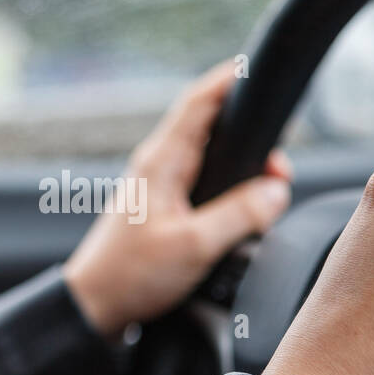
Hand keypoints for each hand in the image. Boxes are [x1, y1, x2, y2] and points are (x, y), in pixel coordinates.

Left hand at [65, 62, 292, 338]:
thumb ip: (241, 214)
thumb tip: (277, 190)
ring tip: (268, 191)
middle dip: (250, 136)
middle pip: (211, 126)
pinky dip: (227, 188)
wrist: (93, 306)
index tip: (259, 68)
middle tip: (280, 166)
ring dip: (241, 167)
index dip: (230, 79)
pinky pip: (203, 183)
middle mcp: (158, 164)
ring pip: (210, 157)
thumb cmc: (132, 275)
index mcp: (162, 160)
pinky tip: (241, 212)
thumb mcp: (195, 245)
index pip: (200, 101)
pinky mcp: (161, 208)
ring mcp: (158, 185)